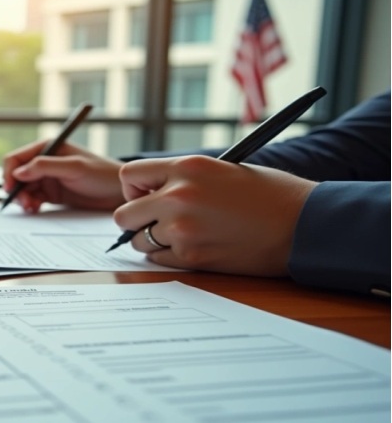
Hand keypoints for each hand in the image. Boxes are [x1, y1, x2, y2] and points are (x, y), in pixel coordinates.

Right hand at [2, 141, 124, 212]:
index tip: (10, 188)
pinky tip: (35, 209)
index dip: (9, 172)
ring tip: (31, 208)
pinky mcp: (52, 193)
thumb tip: (18, 172)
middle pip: (17, 175)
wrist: (119, 193)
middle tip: (23, 203)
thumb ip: (45, 167)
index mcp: (48, 148)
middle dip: (16, 189)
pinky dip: (30, 204)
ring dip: (23, 198)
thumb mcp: (74, 168)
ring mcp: (47, 178)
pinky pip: (33, 198)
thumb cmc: (101, 174)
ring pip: (23, 189)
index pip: (17, 158)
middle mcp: (44, 162)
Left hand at [114, 156, 316, 275]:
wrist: (304, 225)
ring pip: (138, 240)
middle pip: (124, 214)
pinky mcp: (192, 256)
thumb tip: (149, 193)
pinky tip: (194, 247)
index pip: (129, 175)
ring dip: (152, 239)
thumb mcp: (222, 170)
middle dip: (137, 219)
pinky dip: (169, 256)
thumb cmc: (269, 195)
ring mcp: (182, 228)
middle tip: (158, 220)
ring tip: (183, 234)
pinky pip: (158, 259)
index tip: (146, 195)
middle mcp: (178, 196)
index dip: (134, 188)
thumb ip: (183, 179)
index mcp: (187, 167)